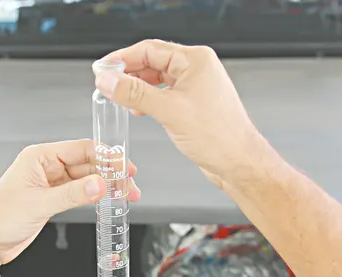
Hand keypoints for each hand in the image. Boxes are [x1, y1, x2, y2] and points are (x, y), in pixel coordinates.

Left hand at [0, 140, 139, 267]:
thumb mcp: (39, 205)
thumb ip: (72, 194)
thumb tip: (100, 184)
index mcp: (39, 157)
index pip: (80, 149)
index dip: (105, 156)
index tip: (123, 165)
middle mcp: (45, 166)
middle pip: (86, 163)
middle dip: (110, 173)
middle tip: (130, 184)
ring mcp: (49, 183)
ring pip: (85, 179)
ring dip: (105, 186)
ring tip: (126, 194)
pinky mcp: (52, 199)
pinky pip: (79, 192)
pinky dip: (94, 196)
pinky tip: (107, 200)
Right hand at [93, 40, 275, 190]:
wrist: (238, 162)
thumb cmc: (218, 136)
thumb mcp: (169, 111)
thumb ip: (135, 94)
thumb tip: (108, 81)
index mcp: (195, 60)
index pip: (149, 49)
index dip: (122, 58)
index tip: (103, 67)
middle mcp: (196, 69)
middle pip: (152, 62)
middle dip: (127, 73)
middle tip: (106, 83)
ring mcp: (195, 87)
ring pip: (156, 79)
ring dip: (136, 88)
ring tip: (118, 97)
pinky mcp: (192, 104)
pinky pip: (164, 94)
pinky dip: (148, 100)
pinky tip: (137, 109)